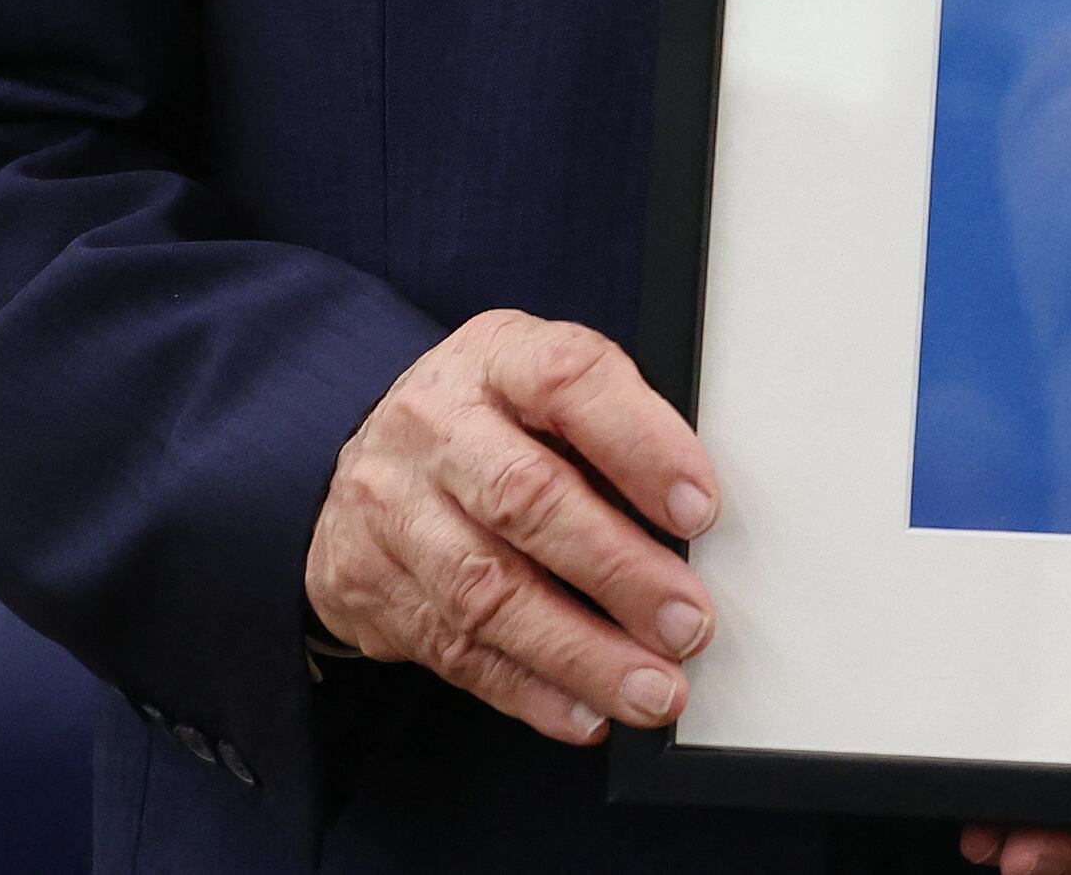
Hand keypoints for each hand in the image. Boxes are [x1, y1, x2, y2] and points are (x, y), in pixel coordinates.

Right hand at [304, 310, 719, 746]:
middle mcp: (434, 428)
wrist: (369, 459)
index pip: (570, 382)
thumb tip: (696, 519)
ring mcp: (393, 512)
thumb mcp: (543, 388)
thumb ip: (612, 430)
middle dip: (620, 572)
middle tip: (687, 622)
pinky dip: (532, 691)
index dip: (641, 446)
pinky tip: (586, 712)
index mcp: (496, 359)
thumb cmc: (492, 422)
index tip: (700, 509)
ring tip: (651, 687)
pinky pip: (457, 653)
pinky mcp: (372, 590)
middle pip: (527, 500)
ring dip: (582, 653)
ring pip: (488, 593)